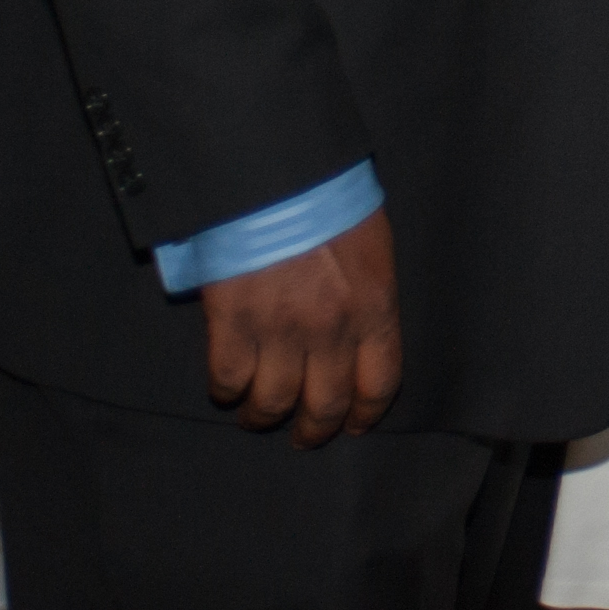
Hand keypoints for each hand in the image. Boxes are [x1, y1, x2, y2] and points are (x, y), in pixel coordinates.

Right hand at [199, 208, 400, 446]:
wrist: (278, 172)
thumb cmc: (331, 196)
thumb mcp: (372, 243)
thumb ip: (368, 292)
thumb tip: (358, 326)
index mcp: (375, 307)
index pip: (380, 382)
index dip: (367, 413)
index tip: (355, 426)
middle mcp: (331, 329)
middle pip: (326, 404)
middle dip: (316, 430)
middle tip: (304, 437)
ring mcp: (280, 330)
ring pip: (274, 402)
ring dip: (265, 416)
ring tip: (258, 416)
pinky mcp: (233, 323)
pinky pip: (229, 379)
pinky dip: (227, 390)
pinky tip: (229, 388)